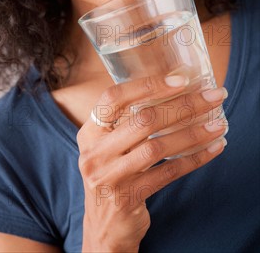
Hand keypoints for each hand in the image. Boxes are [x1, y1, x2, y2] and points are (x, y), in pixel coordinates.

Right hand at [77, 75, 227, 251]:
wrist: (103, 228)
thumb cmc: (112, 175)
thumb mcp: (107, 146)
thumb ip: (126, 122)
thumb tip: (172, 91)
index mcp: (90, 131)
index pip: (113, 97)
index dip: (147, 86)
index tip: (180, 80)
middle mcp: (95, 151)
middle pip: (142, 120)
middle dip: (183, 105)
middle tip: (213, 96)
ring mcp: (110, 176)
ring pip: (158, 147)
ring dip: (193, 133)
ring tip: (218, 125)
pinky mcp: (128, 197)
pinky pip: (168, 173)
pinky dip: (193, 159)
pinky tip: (212, 150)